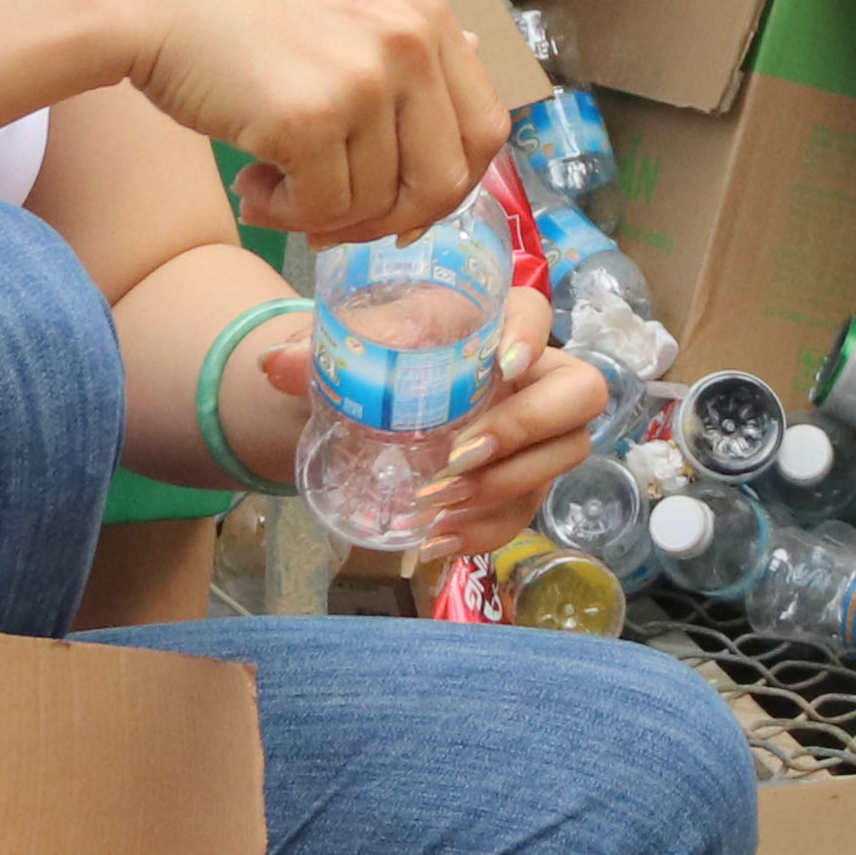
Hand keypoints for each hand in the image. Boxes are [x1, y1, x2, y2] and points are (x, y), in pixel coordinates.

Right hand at [100, 0, 507, 244]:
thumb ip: (405, 42)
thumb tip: (474, 76)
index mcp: (427, 13)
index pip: (485, 129)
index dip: (448, 184)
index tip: (400, 206)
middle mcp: (409, 41)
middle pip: (446, 179)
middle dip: (391, 219)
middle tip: (334, 218)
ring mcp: (363, 79)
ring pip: (376, 202)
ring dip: (321, 214)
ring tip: (269, 183)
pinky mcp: (309, 118)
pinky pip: (323, 208)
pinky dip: (285, 213)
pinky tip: (248, 181)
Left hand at [240, 290, 605, 548]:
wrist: (366, 407)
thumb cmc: (374, 362)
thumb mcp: (349, 350)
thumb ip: (315, 353)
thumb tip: (275, 364)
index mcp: (494, 325)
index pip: (536, 312)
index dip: (531, 336)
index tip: (501, 363)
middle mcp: (532, 376)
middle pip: (580, 395)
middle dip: (528, 429)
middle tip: (462, 454)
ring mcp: (536, 434)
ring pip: (564, 457)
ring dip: (505, 486)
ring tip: (439, 505)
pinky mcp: (521, 482)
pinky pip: (526, 511)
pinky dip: (485, 531)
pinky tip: (436, 541)